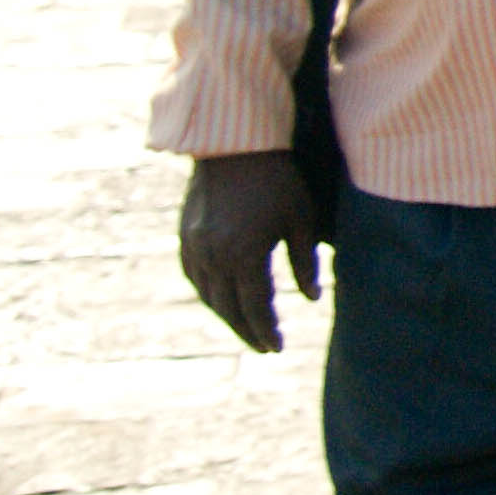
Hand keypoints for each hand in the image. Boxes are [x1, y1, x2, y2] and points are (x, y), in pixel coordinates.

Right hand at [179, 151, 321, 353]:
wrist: (234, 146)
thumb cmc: (277, 179)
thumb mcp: (301, 219)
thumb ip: (305, 263)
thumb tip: (311, 299)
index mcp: (244, 256)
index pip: (255, 308)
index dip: (266, 331)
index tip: (276, 348)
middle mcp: (213, 257)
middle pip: (228, 309)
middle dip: (246, 331)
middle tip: (264, 346)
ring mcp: (194, 248)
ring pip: (208, 296)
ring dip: (226, 315)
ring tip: (247, 326)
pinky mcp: (184, 237)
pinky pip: (193, 278)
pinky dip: (208, 294)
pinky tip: (221, 299)